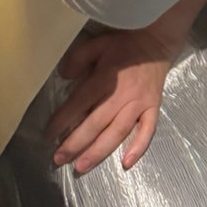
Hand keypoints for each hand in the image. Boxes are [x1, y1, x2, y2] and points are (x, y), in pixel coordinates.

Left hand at [46, 26, 175, 174]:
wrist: (158, 39)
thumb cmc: (125, 43)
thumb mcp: (98, 43)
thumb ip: (79, 58)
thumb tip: (64, 77)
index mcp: (106, 77)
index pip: (80, 103)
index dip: (62, 120)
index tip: (48, 135)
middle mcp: (122, 94)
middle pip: (96, 123)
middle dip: (76, 143)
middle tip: (59, 159)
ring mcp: (139, 103)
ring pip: (118, 132)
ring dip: (99, 151)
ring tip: (81, 167)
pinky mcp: (153, 107)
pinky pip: (148, 130)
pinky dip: (139, 148)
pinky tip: (126, 164)